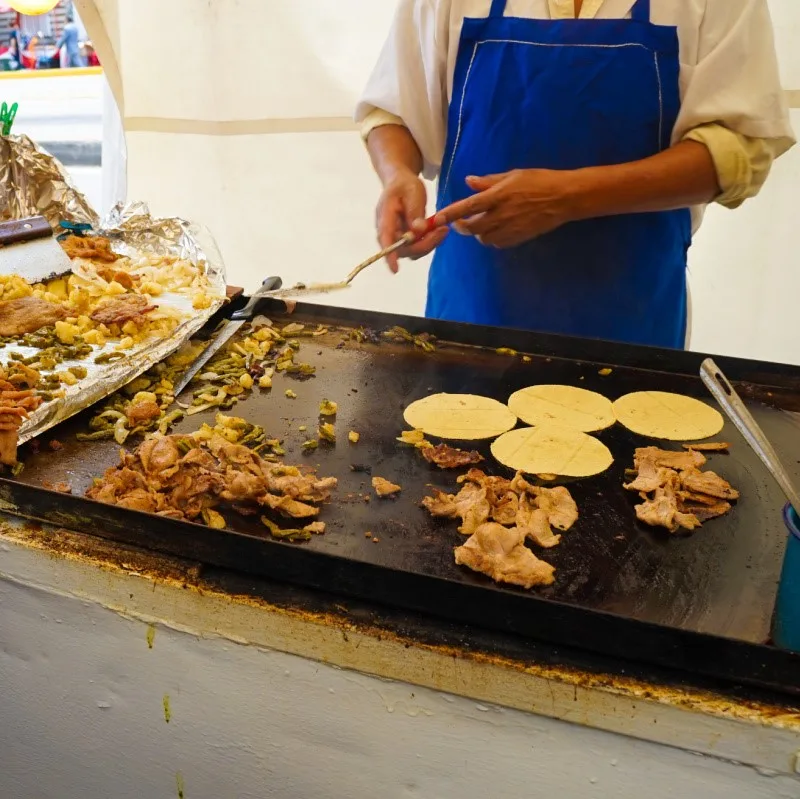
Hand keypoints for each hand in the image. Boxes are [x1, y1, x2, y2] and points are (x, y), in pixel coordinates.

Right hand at [376, 170, 448, 271]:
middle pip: (402, 249)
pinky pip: (418, 246)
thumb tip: (418, 231)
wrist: (400, 182)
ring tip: (443, 228)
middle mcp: (388, 230)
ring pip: (412, 250)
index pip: (385, 239)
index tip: (395, 269)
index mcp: (385, 217)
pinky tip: (439, 230)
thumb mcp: (412, 191)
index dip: (389, 255)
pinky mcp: (406, 238)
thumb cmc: (404, 184)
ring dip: (430, 243)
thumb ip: (415, 211)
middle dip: (424, 244)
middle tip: (443, 230)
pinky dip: (430, 241)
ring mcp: (397, 236)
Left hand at [434, 169, 575, 248]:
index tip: (437, 217)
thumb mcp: (513, 175)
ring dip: (477, 233)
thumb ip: (489, 181)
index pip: (468, 206)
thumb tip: (468, 181)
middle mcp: (502, 214)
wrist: (564, 198)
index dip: (451, 213)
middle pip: (472, 228)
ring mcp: (510, 228)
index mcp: (499, 195)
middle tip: (458, 222)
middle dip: (461, 226)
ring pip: (483, 238)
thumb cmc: (539, 181)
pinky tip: (495, 230)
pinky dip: (491, 239)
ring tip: (479, 224)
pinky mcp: (519, 238)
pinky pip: (498, 243)